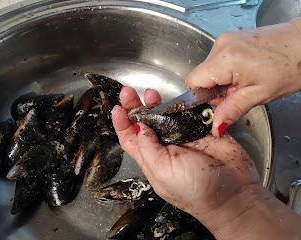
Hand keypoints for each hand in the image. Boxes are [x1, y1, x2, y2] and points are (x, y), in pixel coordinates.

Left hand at [111, 86, 259, 225]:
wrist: (235, 195)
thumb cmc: (197, 191)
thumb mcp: (163, 172)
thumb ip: (148, 148)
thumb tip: (138, 127)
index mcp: (152, 160)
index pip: (131, 140)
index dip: (122, 124)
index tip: (117, 108)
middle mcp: (165, 148)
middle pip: (145, 124)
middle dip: (136, 108)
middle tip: (129, 92)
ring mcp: (184, 138)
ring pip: (166, 116)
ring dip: (157, 104)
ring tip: (151, 92)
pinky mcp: (203, 130)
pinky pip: (189, 114)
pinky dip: (182, 105)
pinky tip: (176, 97)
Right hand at [186, 18, 300, 136]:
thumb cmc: (290, 67)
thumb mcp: (259, 95)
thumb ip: (232, 110)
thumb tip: (215, 126)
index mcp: (225, 60)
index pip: (193, 82)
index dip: (202, 96)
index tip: (218, 101)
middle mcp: (220, 45)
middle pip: (200, 75)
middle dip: (214, 90)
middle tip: (237, 93)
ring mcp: (224, 39)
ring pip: (208, 69)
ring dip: (221, 80)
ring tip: (244, 82)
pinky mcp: (230, 38)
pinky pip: (216, 61)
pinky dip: (226, 71)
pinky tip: (244, 73)